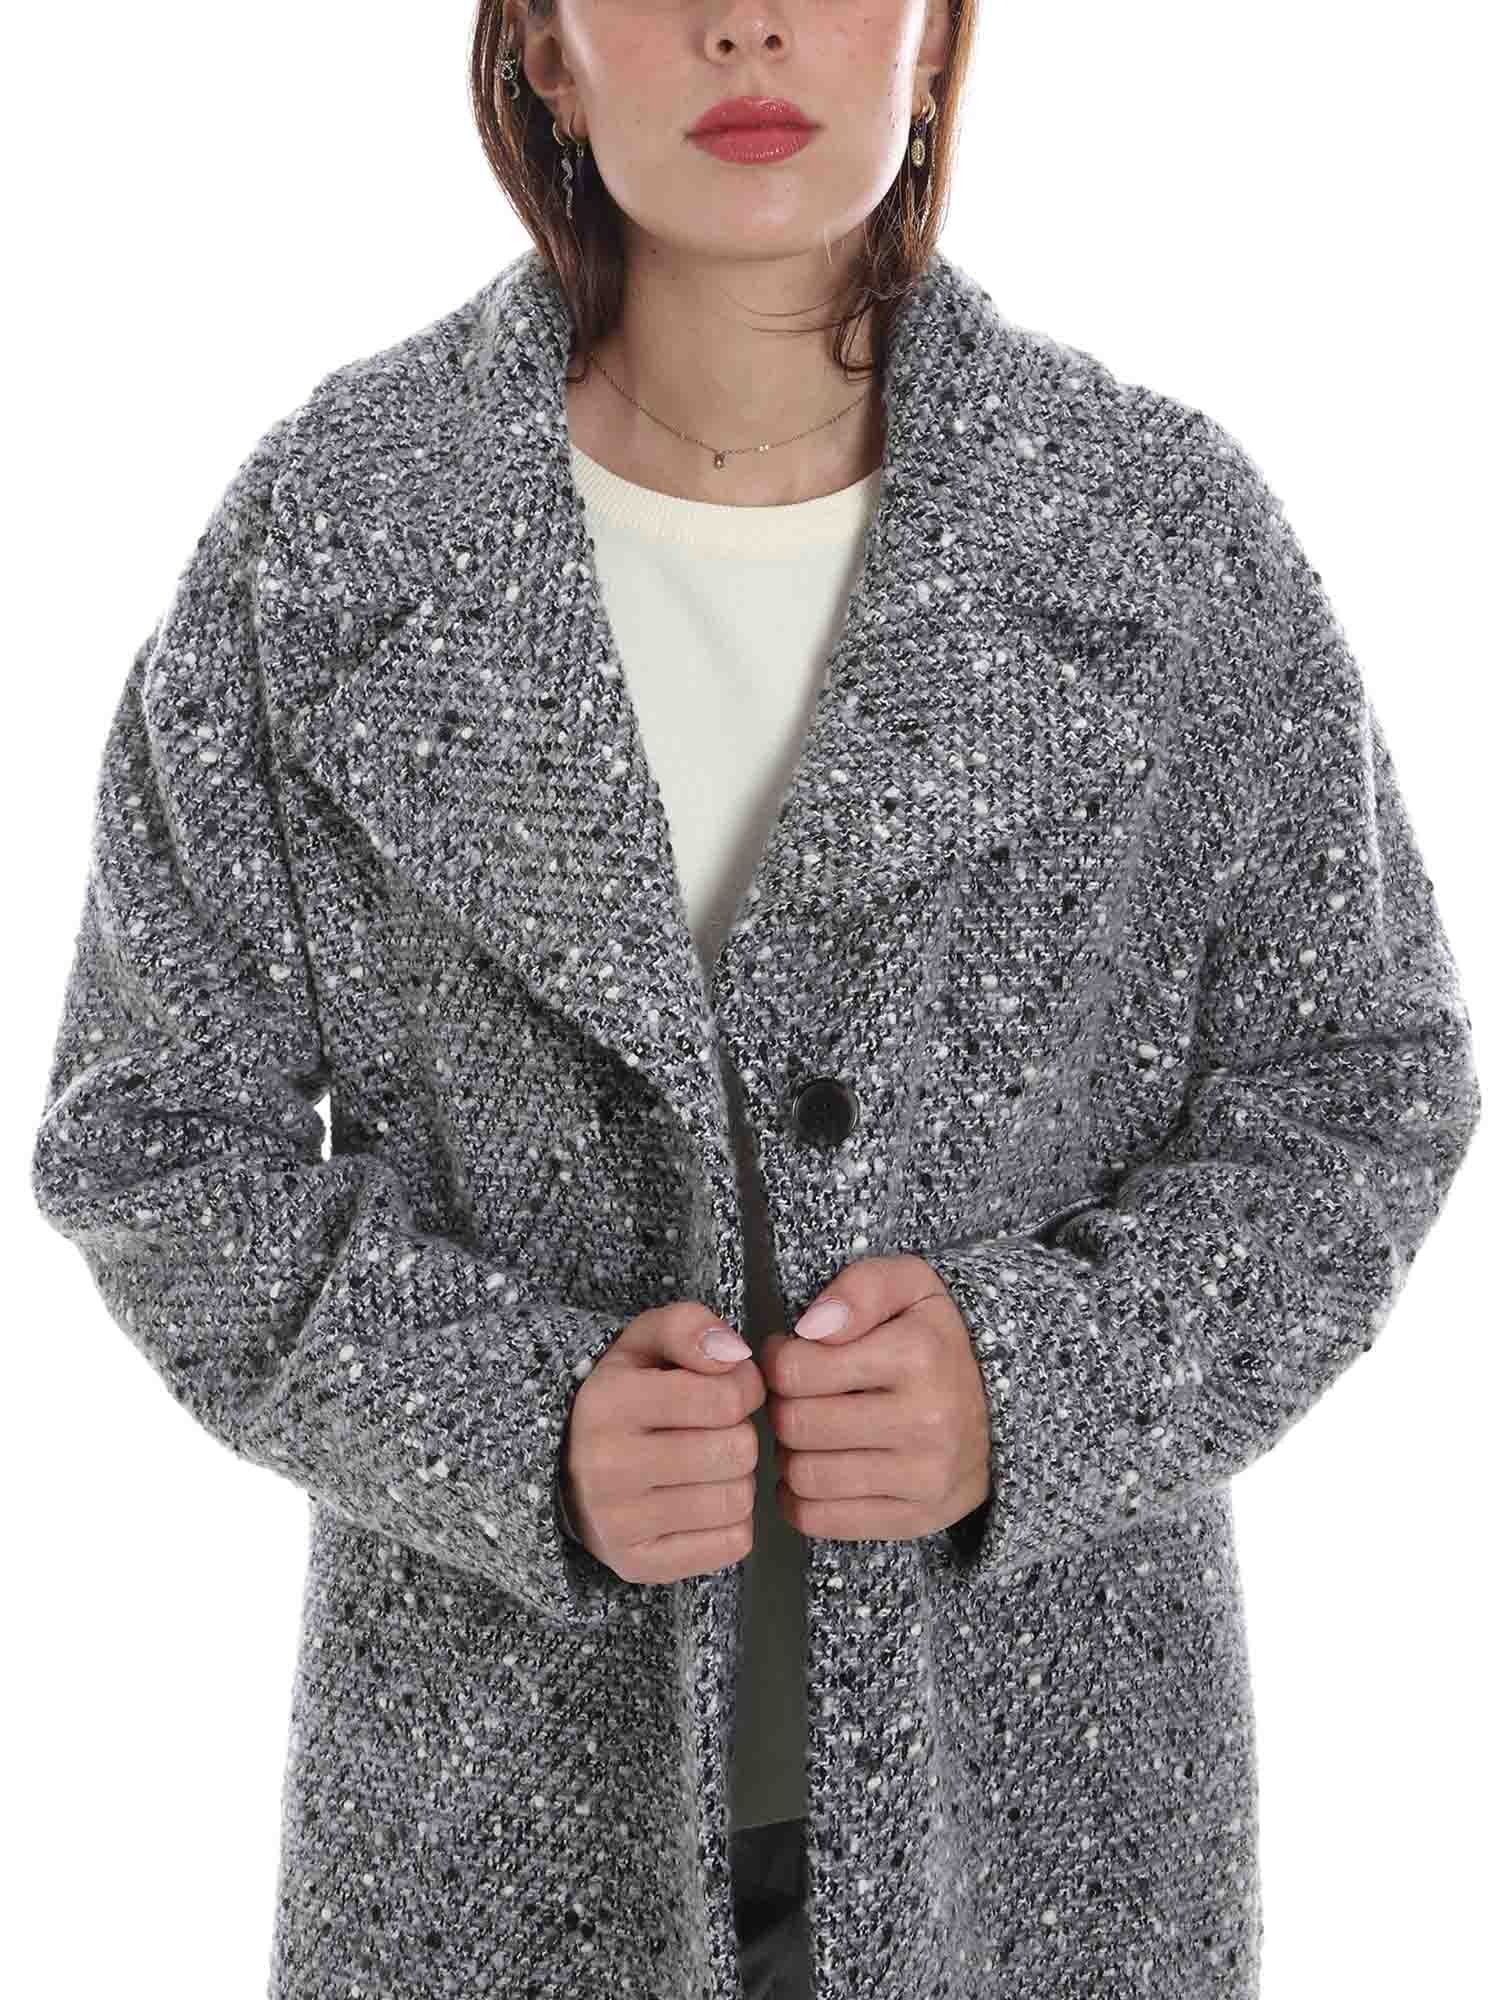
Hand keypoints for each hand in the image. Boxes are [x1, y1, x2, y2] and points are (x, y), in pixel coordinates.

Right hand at [560, 1300, 766, 1583]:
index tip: (730, 1390)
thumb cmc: (625, 1396)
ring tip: (710, 1466)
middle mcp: (606, 1465)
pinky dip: (732, 1522)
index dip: (745, 1388)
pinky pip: (732, 1545)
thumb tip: (735, 1354)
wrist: (566, 1469)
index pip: (725, 1398)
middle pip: (736, 1452)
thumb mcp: (645, 1342)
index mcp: (609, 1400)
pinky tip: (704, 1501)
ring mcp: (618, 1523)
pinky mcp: (637, 1564)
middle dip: (739, 1435)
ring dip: (737, 1480)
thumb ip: (688, 1326)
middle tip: (717, 1432)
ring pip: (736, 1501)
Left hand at [760, 1254, 991, 1542]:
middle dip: (784, 1407)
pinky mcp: (917, 1519)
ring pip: (803, 1476)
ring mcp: (925, 1478)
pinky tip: (816, 1469)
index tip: (791, 1355)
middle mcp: (928, 1421)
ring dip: (791, 1454)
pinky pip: (820, 1520)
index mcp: (919, 1355)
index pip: (795, 1370)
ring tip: (811, 1432)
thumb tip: (811, 1328)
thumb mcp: (908, 1285)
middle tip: (800, 1396)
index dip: (779, 1359)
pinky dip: (799, 1498)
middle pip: (795, 1425)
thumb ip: (859, 1288)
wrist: (1003, 1404)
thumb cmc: (934, 1339)